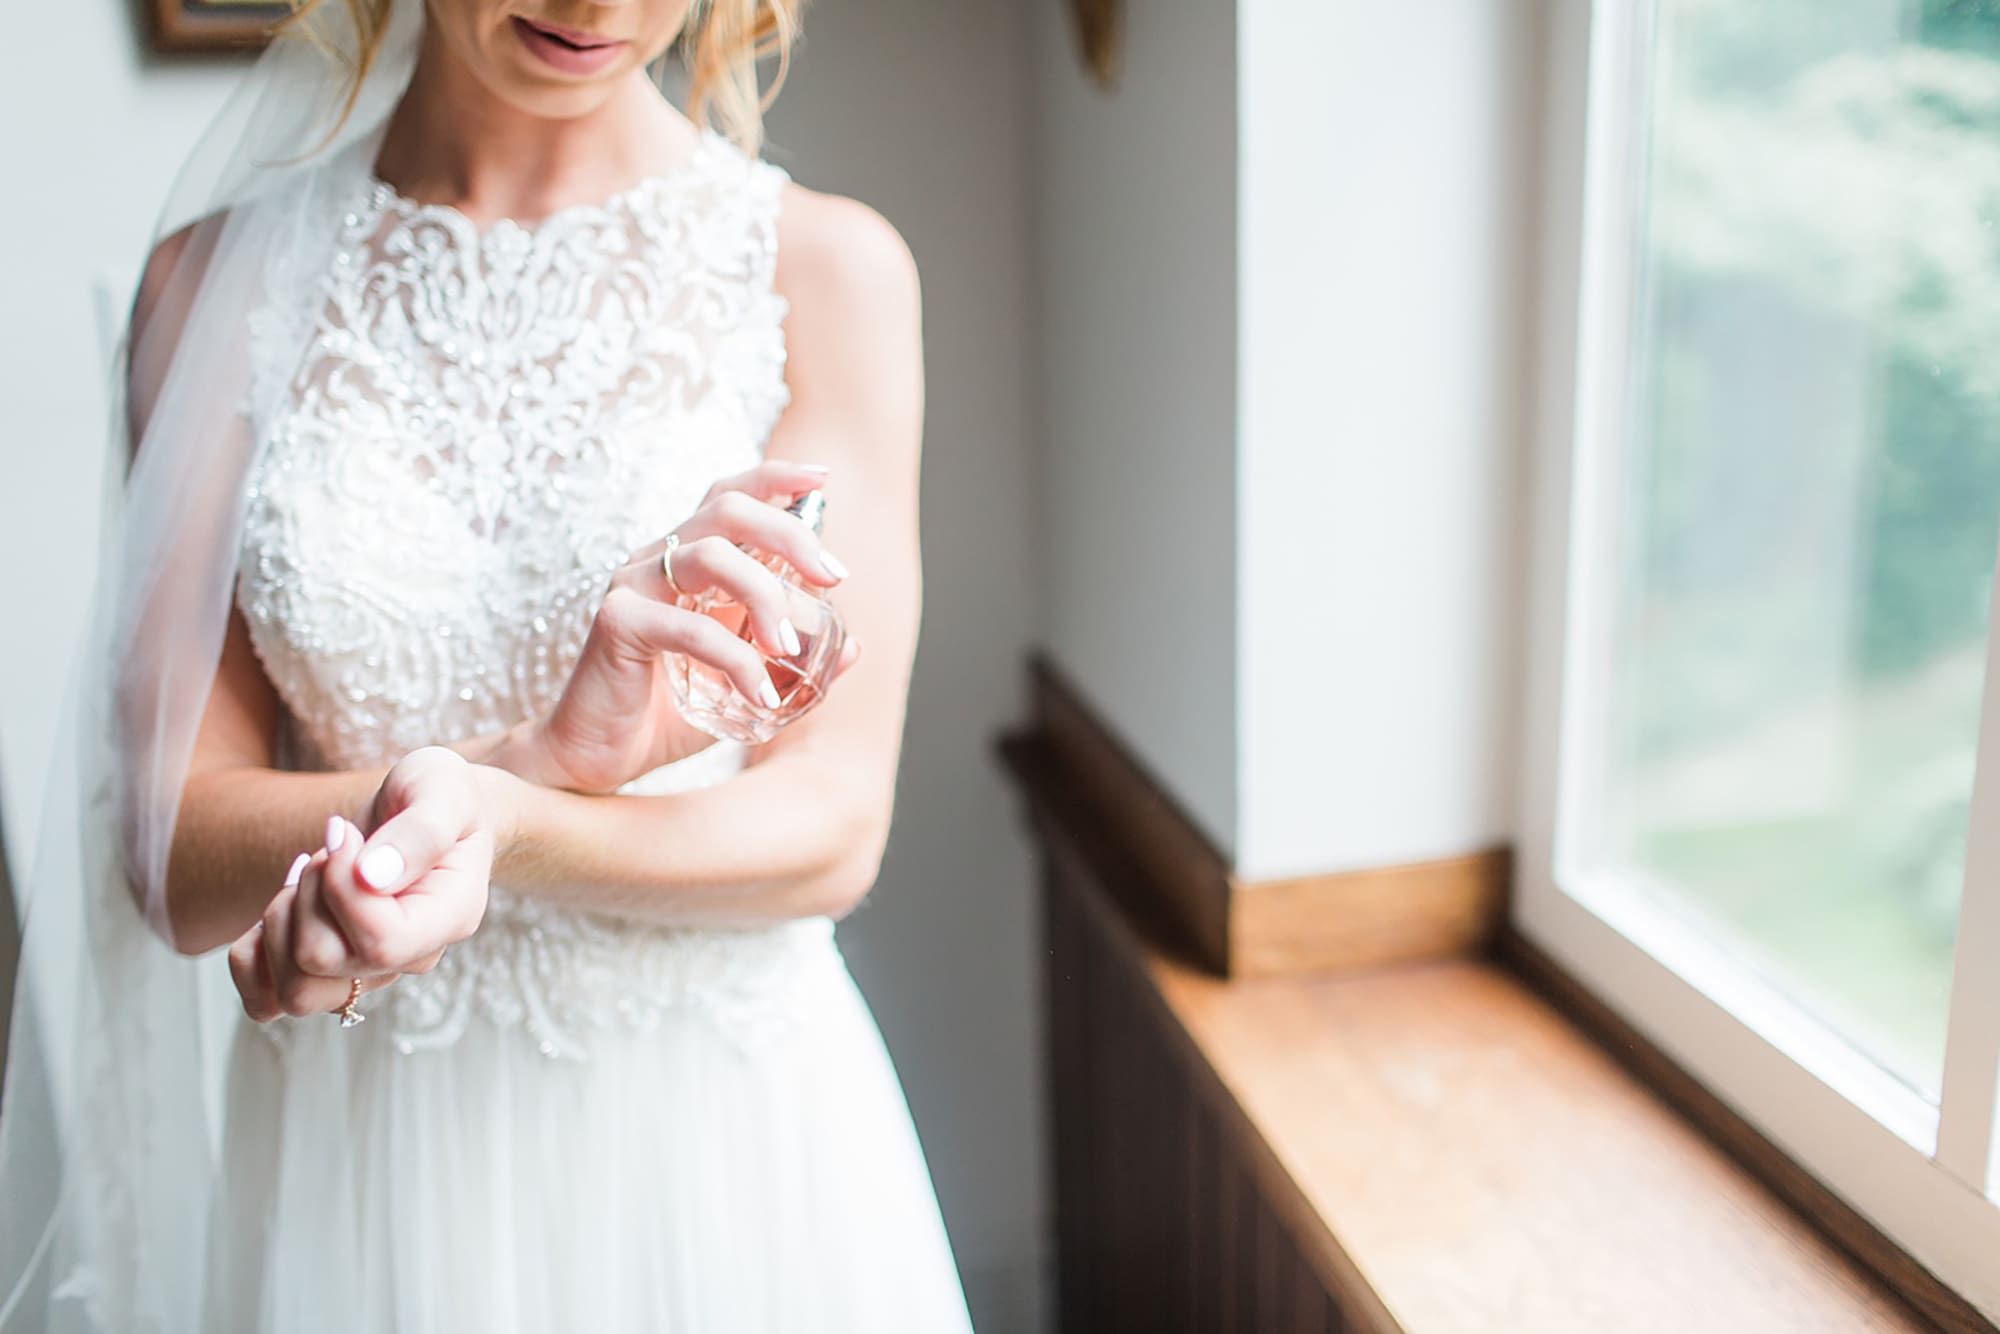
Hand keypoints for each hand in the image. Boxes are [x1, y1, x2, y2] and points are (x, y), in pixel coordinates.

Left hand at [226, 747, 505, 1020]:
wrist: (425, 807)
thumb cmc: (438, 795)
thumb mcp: (442, 789)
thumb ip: (420, 833)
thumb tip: (371, 878)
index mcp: (448, 919)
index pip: (381, 943)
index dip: (341, 890)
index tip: (342, 833)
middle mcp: (408, 958)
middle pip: (320, 964)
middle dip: (306, 894)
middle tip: (330, 850)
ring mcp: (367, 971)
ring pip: (294, 993)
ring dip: (281, 922)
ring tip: (311, 877)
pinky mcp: (327, 972)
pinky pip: (265, 1002)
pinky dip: (255, 955)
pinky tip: (286, 903)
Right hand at [520, 459, 861, 793]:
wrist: (594, 761)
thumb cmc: (663, 717)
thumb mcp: (744, 685)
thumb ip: (793, 663)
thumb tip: (855, 645)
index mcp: (683, 562)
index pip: (728, 497)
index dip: (774, 478)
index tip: (822, 480)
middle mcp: (656, 561)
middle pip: (727, 511)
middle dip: (789, 533)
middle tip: (834, 576)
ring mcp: (632, 586)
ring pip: (710, 555)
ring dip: (765, 594)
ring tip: (791, 647)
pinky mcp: (617, 623)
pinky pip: (691, 627)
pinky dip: (737, 659)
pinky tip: (762, 695)